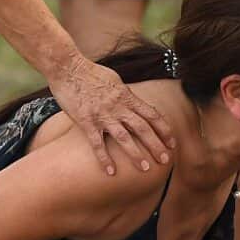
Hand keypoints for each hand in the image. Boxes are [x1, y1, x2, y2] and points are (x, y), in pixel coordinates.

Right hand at [50, 58, 174, 175]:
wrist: (68, 67)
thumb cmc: (90, 72)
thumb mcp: (114, 80)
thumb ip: (125, 95)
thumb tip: (133, 103)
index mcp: (126, 96)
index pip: (151, 114)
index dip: (164, 129)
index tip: (172, 142)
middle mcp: (118, 106)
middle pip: (142, 128)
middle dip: (156, 144)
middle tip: (165, 160)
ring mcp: (102, 115)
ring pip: (124, 137)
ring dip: (136, 154)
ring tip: (145, 168)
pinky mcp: (86, 121)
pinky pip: (97, 143)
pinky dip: (105, 158)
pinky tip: (111, 172)